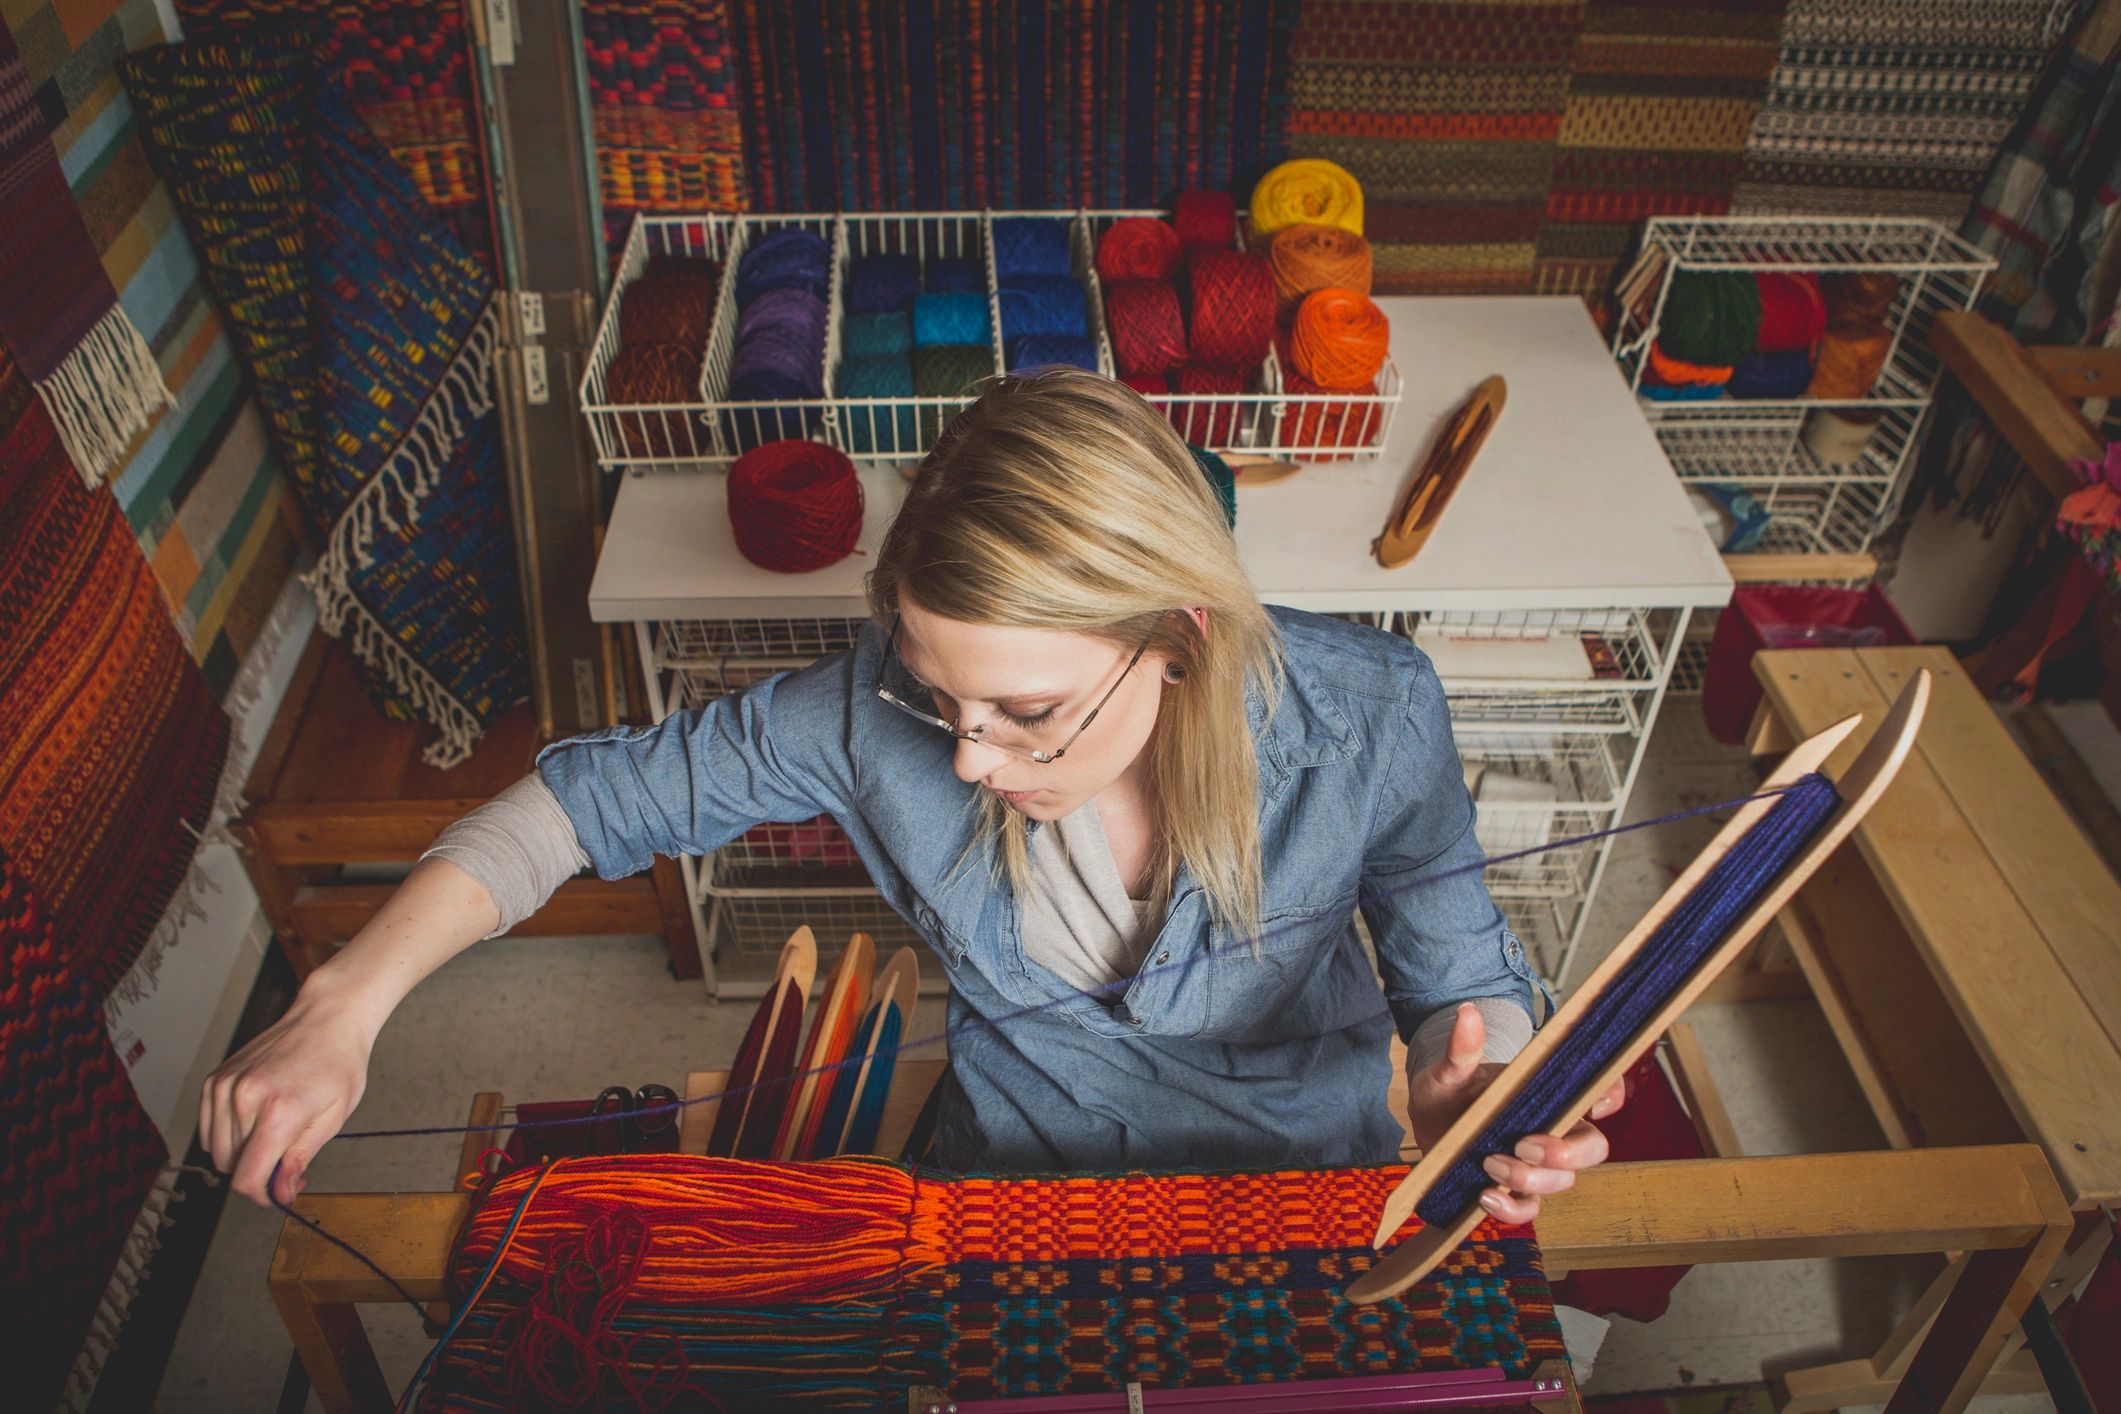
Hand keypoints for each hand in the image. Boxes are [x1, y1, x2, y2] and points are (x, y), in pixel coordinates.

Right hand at [200, 984, 376, 1207]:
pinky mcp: (213, 1080)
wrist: (326, 1018)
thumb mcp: (334, 1118)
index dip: (262, 1196)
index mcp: (278, 1111)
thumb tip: (280, 1193)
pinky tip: (257, 1120)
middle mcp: (243, 1098)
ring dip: (242, 1154)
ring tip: (276, 1136)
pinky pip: (209, 1129)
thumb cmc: (339, 1065)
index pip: (247, 1178)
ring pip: (217, 1151)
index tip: (278, 1193)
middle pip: (230, 1167)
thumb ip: (300, 1158)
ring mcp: (224, 1087)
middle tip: (288, 1161)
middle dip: (257, 1173)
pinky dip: (228, 1134)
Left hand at [1406, 1002, 1623, 1223]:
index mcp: (1548, 1092)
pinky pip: (1528, 1209)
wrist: (1429, 1120)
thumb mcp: (1451, 1068)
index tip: (1596, 1105)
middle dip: (1567, 1153)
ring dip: (1530, 1179)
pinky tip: (1486, 1197)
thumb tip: (1466, 1013)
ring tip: (1489, 1163)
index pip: (1600, 1092)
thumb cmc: (1450, 1088)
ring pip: (1562, 1181)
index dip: (1611, 1097)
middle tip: (1525, 1146)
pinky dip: (1512, 1210)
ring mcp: (1535, 1162)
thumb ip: (1461, 1048)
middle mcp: (1551, 1128)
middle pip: (1591, 1147)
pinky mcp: (1512, 1188)